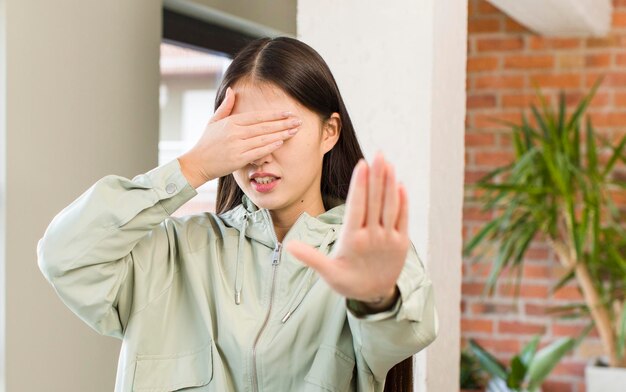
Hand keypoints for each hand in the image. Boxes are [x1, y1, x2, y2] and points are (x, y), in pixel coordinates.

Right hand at [177, 86, 302, 187]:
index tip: (288, 112)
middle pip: (264, 126)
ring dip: (281, 134)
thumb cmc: (206, 143)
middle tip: (298, 121)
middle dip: (283, 123)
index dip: (274, 114)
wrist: (197, 163)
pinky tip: (281, 142)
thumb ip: (226, 106)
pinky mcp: (237, 159)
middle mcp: (234, 132)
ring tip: (294, 131)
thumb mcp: (214, 121)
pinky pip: (257, 152)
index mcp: (231, 122)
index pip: (257, 116)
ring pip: (263, 138)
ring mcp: (236, 146)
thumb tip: (232, 90)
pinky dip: (270, 147)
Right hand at [285, 152, 409, 302]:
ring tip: (388, 162)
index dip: (360, 185)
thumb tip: (289, 245)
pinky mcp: (402, 243)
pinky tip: (400, 183)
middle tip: (378, 154)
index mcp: (353, 241)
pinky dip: (402, 200)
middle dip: (376, 176)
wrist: (375, 297)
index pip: (357, 207)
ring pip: (391, 206)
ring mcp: (390, 239)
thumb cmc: (347, 281)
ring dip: (390, 183)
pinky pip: (403, 217)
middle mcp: (373, 237)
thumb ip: (310, 257)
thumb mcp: (328, 272)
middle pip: (375, 201)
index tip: (362, 164)